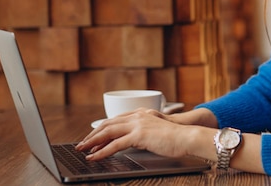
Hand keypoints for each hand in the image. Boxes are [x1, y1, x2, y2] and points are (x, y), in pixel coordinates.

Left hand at [75, 108, 199, 160]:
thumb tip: (135, 140)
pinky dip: (101, 151)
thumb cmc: (177, 138)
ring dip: (92, 142)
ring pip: (108, 132)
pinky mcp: (139, 135)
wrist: (188, 137)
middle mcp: (138, 115)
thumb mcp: (158, 131)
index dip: (102, 128)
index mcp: (142, 113)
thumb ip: (145, 132)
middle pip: (108, 124)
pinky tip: (94, 157)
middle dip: (93, 134)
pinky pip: (115, 144)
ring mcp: (138, 124)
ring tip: (82, 150)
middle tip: (81, 144)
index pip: (116, 119)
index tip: (92, 137)